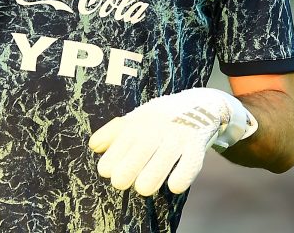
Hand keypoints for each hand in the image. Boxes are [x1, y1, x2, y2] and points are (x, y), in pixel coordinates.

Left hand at [88, 88, 257, 195]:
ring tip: (142, 188)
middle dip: (130, 165)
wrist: (199, 104)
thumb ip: (115, 132)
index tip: (105, 171)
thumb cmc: (160, 117)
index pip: (124, 137)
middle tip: (119, 183)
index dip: (113, 155)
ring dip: (153, 172)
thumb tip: (93, 146)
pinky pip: (191, 161)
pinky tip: (174, 186)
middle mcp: (159, 127)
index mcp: (141, 121)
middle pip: (144, 146)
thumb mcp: (137, 118)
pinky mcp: (197, 145)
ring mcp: (179, 135)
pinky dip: (184, 174)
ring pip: (166, 155)